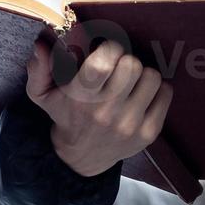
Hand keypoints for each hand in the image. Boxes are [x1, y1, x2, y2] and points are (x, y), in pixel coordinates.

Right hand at [25, 35, 172, 177]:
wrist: (81, 160)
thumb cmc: (65, 117)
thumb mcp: (42, 95)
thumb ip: (38, 69)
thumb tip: (41, 44)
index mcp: (81, 98)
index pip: (104, 61)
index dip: (110, 48)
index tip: (107, 51)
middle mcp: (107, 112)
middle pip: (132, 65)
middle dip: (125, 61)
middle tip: (118, 68)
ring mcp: (130, 124)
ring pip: (151, 77)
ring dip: (142, 74)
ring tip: (131, 81)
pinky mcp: (149, 132)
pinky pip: (165, 93)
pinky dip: (157, 89)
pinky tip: (142, 94)